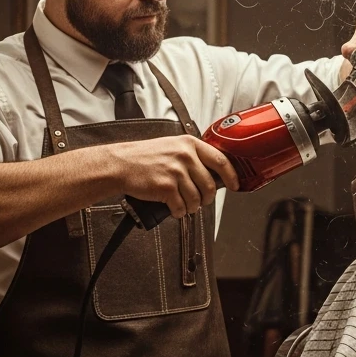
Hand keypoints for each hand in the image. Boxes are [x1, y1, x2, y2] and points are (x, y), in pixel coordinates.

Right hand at [110, 136, 239, 217]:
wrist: (121, 164)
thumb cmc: (145, 157)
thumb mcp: (173, 146)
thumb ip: (193, 156)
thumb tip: (214, 172)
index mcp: (189, 144)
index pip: (221, 160)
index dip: (231, 176)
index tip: (234, 185)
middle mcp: (185, 156)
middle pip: (210, 185)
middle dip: (207, 198)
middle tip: (201, 200)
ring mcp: (176, 172)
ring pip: (196, 199)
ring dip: (192, 207)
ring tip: (183, 204)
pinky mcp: (166, 187)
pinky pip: (181, 207)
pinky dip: (179, 212)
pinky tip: (173, 208)